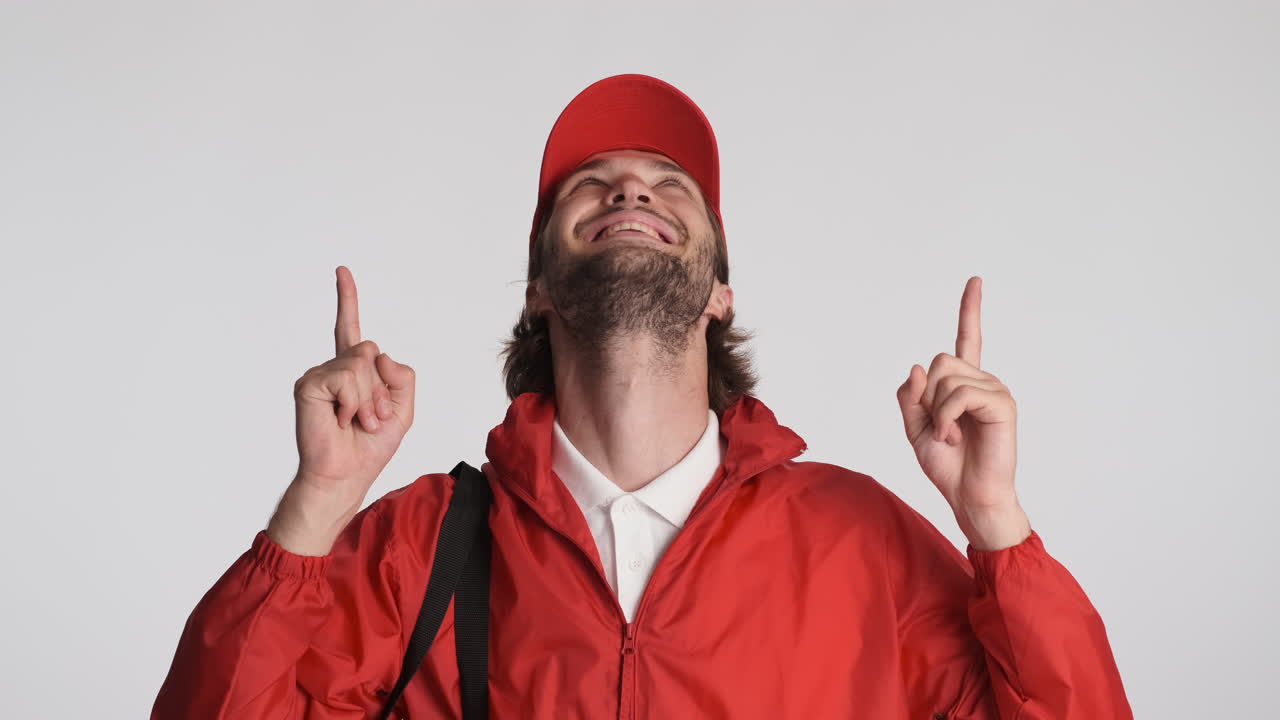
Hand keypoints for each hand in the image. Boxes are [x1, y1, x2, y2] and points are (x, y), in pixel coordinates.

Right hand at [270, 266, 415, 553]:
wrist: (346, 474)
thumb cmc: (369, 448)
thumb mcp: (402, 410)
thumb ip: (401, 375)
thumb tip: (375, 352)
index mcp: (354, 372)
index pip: (351, 329)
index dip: (347, 299)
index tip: (342, 271)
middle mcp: (334, 369)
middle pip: (371, 352)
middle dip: (382, 391)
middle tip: (371, 420)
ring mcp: (319, 375)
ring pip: (361, 363)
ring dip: (369, 399)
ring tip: (357, 422)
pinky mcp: (308, 384)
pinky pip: (346, 377)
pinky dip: (354, 402)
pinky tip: (342, 419)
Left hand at [895, 277, 1029, 550]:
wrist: (968, 495)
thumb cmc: (947, 466)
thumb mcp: (915, 428)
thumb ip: (910, 396)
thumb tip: (917, 366)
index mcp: (964, 384)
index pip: (968, 339)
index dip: (970, 309)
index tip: (975, 281)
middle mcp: (983, 380)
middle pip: (939, 361)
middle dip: (927, 396)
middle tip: (939, 427)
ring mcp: (995, 390)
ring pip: (945, 377)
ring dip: (936, 412)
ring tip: (950, 436)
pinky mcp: (1002, 404)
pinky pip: (958, 395)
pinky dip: (946, 418)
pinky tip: (955, 437)